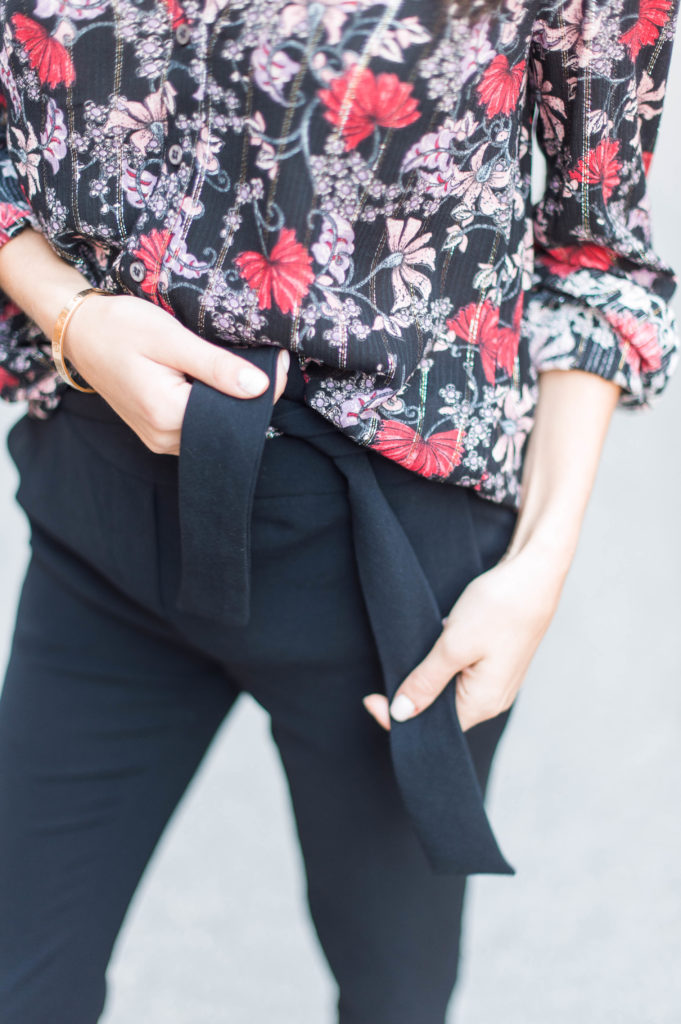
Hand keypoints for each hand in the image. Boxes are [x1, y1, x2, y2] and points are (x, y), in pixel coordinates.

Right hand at [64, 292, 289, 455]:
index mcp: (167, 415)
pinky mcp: (158, 433)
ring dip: (231, 403)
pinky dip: (211, 407)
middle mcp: (163, 438)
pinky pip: (196, 427)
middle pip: (225, 427)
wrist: (79, 331)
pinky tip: (218, 383)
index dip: (264, 390)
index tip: (279, 361)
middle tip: (269, 362)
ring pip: (213, 430)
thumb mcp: (170, 338)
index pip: (234, 415)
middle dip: (251, 398)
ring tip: (244, 369)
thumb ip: (215, 366)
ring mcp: (159, 440)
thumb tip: (261, 387)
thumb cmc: (120, 326)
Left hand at [362, 541, 567, 731]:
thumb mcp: (453, 646)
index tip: (370, 698)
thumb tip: (401, 714)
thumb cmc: (499, 607)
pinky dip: (442, 661)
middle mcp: (493, 698)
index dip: (397, 716)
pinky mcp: (496, 660)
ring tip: (411, 654)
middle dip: (412, 695)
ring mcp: (497, 679)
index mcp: (484, 703)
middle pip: (441, 711)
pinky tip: (436, 640)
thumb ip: (426, 682)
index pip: (433, 727)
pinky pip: (461, 672)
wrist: (535, 570)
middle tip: (388, 670)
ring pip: (450, 689)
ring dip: (427, 675)